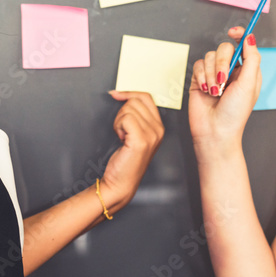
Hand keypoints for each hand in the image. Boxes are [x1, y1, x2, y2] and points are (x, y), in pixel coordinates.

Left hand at [98, 91, 163, 211]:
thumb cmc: (124, 160)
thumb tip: (121, 94)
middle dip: (122, 112)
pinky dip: (118, 126)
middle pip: (135, 101)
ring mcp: (152, 135)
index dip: (129, 93)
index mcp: (159, 127)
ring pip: (129, 109)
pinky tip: (121, 139)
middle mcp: (158, 130)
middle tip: (121, 130)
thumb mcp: (134, 134)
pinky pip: (126, 119)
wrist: (120, 183)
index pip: (146, 97)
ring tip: (122, 137)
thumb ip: (135, 115)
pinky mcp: (141, 140)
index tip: (116, 94)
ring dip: (119, 121)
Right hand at [188, 27, 261, 150]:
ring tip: (214, 92)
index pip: (243, 45)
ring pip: (209, 57)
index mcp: (247, 71)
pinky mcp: (199, 79)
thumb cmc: (235, 113)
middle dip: (221, 63)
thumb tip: (249, 37)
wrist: (214, 131)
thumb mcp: (249, 84)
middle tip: (223, 81)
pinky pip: (198, 65)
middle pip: (224, 49)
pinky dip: (201, 78)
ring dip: (211, 75)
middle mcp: (231, 71)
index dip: (239, 35)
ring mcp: (214, 74)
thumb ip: (251, 58)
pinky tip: (205, 90)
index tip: (233, 32)